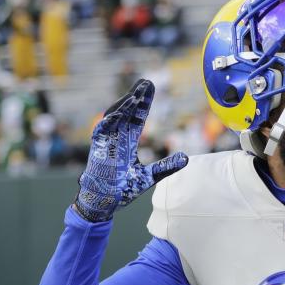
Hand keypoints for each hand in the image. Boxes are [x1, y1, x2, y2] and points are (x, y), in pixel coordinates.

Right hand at [74, 79, 188, 221]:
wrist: (106, 202)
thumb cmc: (124, 189)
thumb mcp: (150, 176)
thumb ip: (166, 167)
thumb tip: (186, 158)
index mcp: (129, 142)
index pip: (138, 118)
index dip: (144, 104)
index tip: (150, 88)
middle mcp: (118, 138)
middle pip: (127, 112)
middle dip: (136, 97)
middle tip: (146, 82)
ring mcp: (107, 142)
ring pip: (115, 117)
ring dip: (124, 105)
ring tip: (135, 94)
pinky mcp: (98, 149)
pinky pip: (102, 131)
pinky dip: (110, 121)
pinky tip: (119, 112)